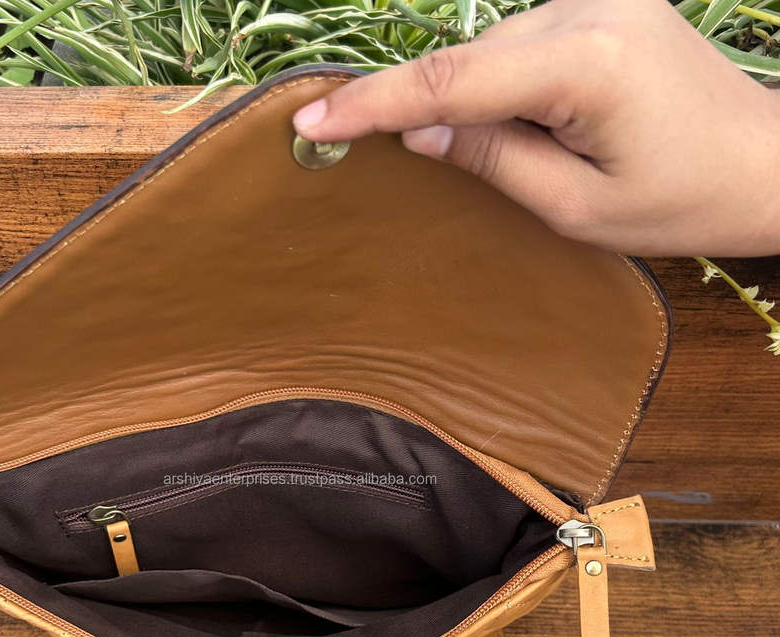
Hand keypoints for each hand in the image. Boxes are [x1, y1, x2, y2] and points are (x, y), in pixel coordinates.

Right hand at [292, 0, 779, 256]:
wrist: (762, 164)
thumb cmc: (679, 201)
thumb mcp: (574, 205)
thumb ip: (493, 160)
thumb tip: (419, 132)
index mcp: (586, 63)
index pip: (453, 81)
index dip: (375, 103)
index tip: (312, 119)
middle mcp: (589, 7)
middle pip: (469, 60)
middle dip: (418, 107)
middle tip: (361, 144)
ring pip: (492, 52)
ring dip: (471, 102)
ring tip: (526, 159)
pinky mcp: (603, 4)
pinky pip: (522, 44)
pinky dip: (500, 86)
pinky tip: (530, 129)